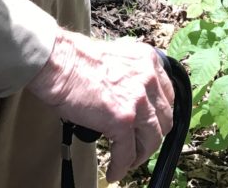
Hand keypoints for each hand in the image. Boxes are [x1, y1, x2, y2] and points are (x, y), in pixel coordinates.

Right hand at [27, 30, 173, 182]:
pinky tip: (114, 170)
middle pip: (164, 119)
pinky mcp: (123, 120)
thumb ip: (131, 74)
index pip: (167, 95)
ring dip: (141, 154)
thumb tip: (129, 96)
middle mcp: (148, 79)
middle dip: (153, 135)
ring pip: (152, 139)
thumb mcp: (118, 57)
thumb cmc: (78, 59)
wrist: (60, 62)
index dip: (159, 113)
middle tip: (141, 142)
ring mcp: (138, 101)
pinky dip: (121, 166)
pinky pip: (128, 153)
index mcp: (148, 61)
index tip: (152, 122)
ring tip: (129, 159)